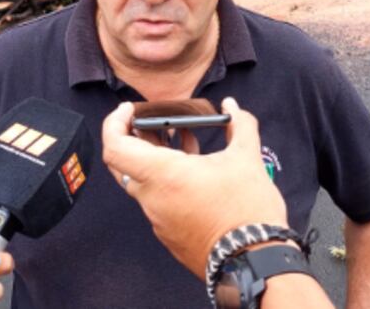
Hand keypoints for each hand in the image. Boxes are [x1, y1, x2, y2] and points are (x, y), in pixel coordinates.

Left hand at [102, 97, 287, 276]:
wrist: (256, 263)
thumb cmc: (247, 210)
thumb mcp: (247, 158)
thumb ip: (239, 124)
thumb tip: (232, 105)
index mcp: (163, 175)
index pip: (114, 148)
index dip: (114, 123)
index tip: (127, 110)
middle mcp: (152, 198)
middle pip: (124, 163)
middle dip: (137, 138)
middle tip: (156, 123)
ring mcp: (159, 220)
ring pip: (143, 182)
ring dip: (157, 159)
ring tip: (185, 142)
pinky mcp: (169, 234)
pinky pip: (157, 200)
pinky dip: (166, 181)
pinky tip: (194, 171)